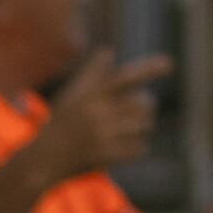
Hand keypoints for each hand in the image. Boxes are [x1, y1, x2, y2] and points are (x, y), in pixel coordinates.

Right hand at [36, 53, 171, 186]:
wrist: (43, 161)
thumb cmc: (59, 124)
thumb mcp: (71, 96)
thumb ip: (92, 75)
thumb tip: (108, 51)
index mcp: (89, 95)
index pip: (126, 78)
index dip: (148, 69)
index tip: (169, 64)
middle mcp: (97, 113)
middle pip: (143, 104)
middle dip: (145, 106)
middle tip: (140, 108)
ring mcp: (103, 136)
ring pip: (144, 125)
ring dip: (141, 127)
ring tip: (125, 129)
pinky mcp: (109, 156)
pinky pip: (140, 148)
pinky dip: (136, 148)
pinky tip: (121, 148)